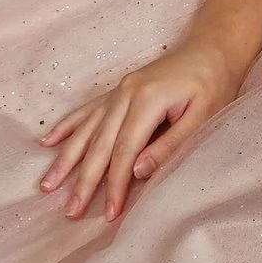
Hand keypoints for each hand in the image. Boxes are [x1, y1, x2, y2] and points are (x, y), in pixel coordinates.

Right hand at [37, 36, 240, 222]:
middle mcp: (126, 93)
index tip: (110, 213)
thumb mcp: (203, 116)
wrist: (212, 49)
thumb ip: (170, 144)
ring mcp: (119, 90)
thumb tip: (137, 171)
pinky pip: (87, 111)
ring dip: (66, 159)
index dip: (116, 184)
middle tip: (70, 212)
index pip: (125, 151)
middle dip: (84, 180)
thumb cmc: (214, 85)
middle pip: (100, 144)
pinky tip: (48, 141)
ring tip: (47, 185)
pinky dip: (67, 126)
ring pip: (87, 130)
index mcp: (147, 100)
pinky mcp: (118, 90)